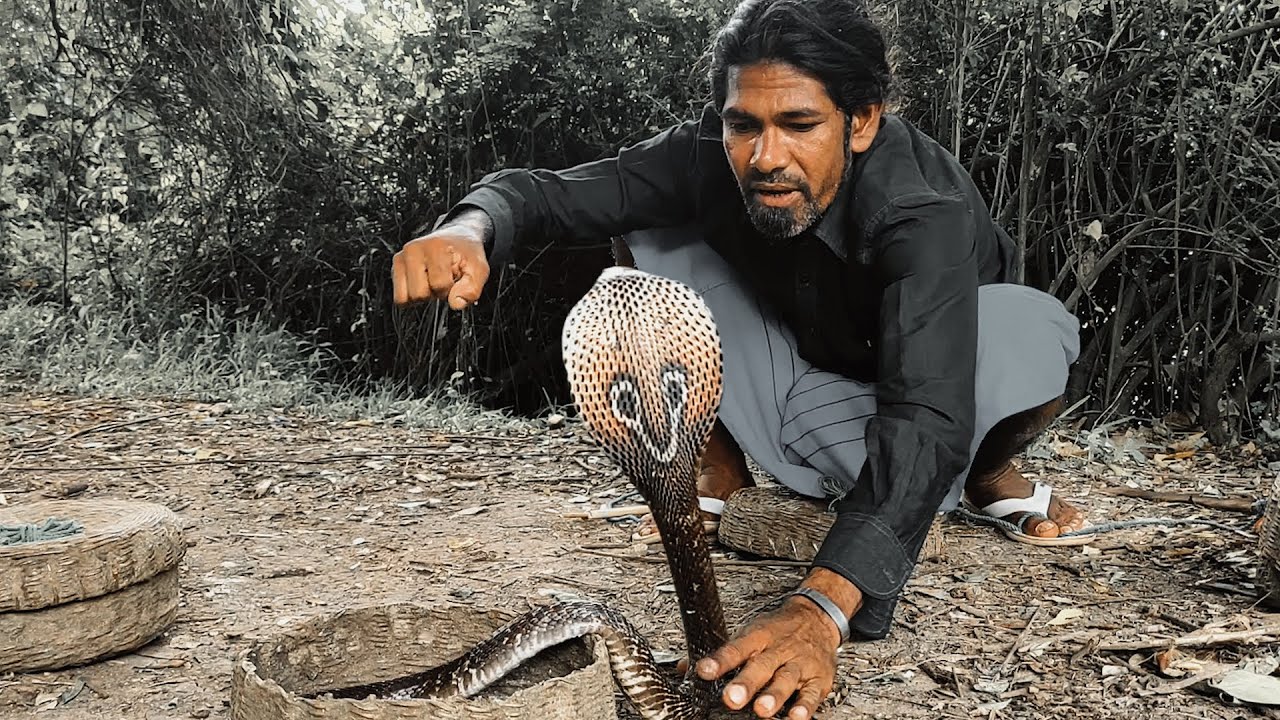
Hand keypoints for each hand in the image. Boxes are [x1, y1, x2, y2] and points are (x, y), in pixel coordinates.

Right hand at [392, 209, 491, 309]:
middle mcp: (413, 250)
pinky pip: (399, 297)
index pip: (439, 285)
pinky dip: (412, 296)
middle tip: (443, 279)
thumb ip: (472, 289)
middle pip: (419, 294)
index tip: (455, 278)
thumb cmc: (466, 253)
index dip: (451, 289)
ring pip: (405, 297)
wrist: (457, 237)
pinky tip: (424, 283)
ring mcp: (402, 257)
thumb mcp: (479, 269)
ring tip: (433, 280)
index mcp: (435, 247)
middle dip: (435, 293)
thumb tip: (455, 303)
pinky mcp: (396, 265)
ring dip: (423, 295)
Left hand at [693, 569, 860, 718]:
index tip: (704, 671)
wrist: (817, 617)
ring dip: (774, 695)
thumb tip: (684, 669)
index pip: (736, 647)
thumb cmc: (779, 629)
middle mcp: (779, 649)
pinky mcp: (818, 678)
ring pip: (786, 679)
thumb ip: (721, 655)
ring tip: (762, 709)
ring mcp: (800, 663)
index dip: (720, 660)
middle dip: (746, 683)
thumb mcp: (750, 634)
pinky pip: (812, 693)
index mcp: (759, 636)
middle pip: (761, 666)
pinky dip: (805, 706)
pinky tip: (796, 716)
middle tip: (732, 698)